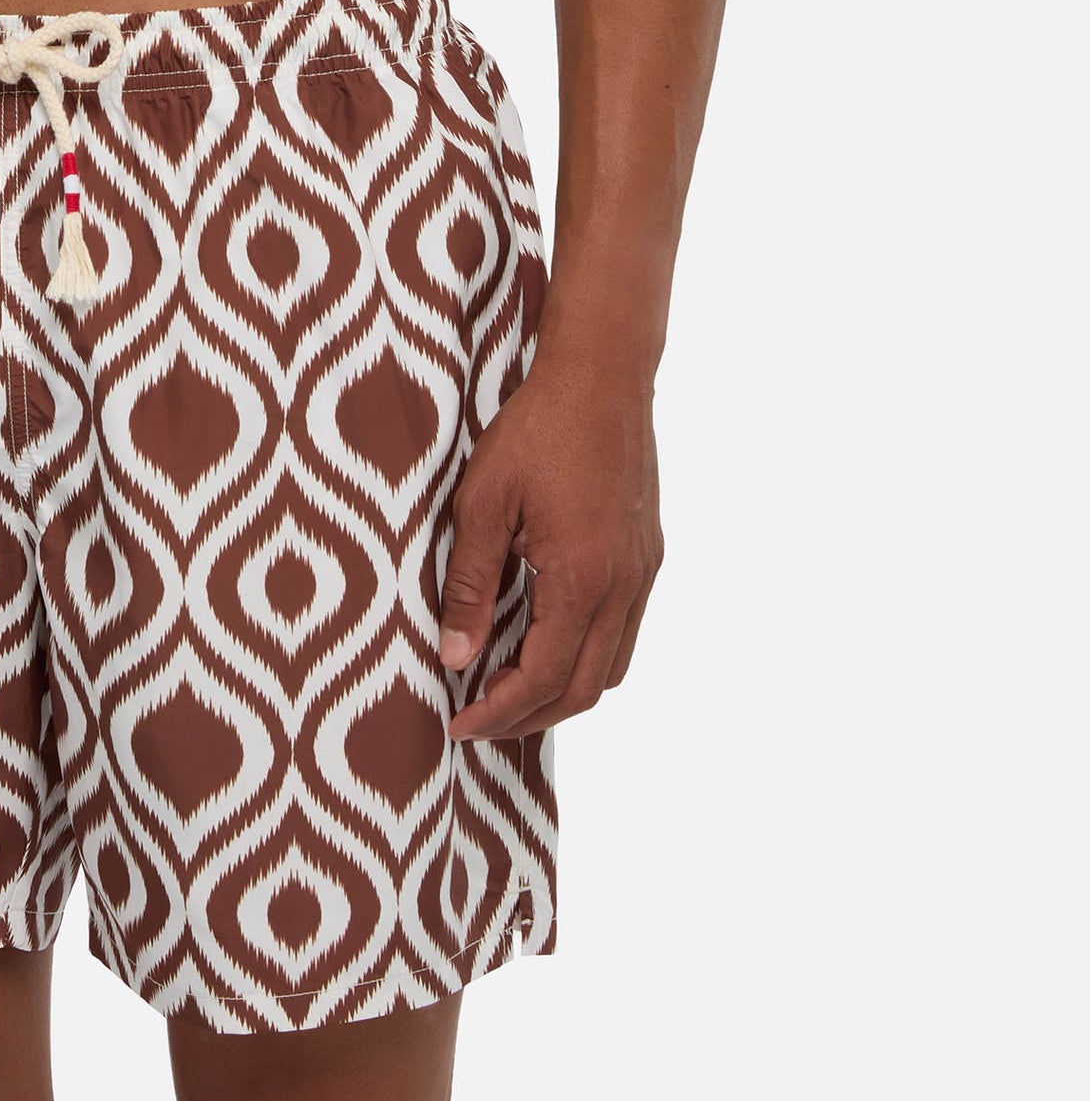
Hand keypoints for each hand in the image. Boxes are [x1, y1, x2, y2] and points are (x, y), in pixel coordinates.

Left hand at [439, 346, 661, 741]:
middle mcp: (624, 586)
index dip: (499, 714)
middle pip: (586, 689)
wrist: (602, 375)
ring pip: (613, 667)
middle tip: (479, 723)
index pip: (543, 679)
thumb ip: (468, 584)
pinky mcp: (647, 556)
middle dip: (531, 718)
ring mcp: (642, 573)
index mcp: (582, 578)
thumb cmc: (537, 429)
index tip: (458, 725)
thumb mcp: (483, 502)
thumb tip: (453, 655)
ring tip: (510, 694)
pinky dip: (588, 657)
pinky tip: (547, 643)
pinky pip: (624, 632)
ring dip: (564, 693)